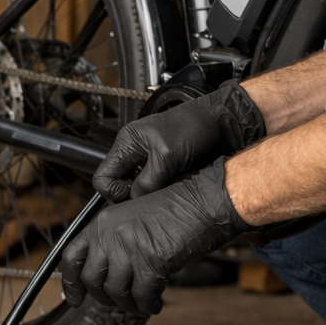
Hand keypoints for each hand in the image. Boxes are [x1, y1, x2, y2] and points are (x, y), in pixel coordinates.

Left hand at [62, 158, 253, 314]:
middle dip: (105, 299)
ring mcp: (129, 247)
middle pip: (92, 280)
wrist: (206, 201)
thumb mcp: (134, 221)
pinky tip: (157, 304)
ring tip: (143, 305)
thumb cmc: (177, 211)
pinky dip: (149, 305)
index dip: (71, 283)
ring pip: (117, 292)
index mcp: (102, 222)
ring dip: (130, 305)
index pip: (72, 257)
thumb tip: (105, 277)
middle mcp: (110, 233)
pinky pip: (143, 296)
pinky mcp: (152, 260)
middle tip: (122, 303)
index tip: (74, 300)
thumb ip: (115, 244)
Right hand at [93, 80, 265, 200]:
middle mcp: (135, 153)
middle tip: (151, 196)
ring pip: (138, 190)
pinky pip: (155, 189)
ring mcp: (150, 163)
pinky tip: (175, 187)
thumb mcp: (166, 155)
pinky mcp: (165, 171)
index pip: (102, 177)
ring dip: (150, 195)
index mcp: (127, 143)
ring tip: (167, 189)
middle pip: (119, 186)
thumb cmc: (195, 125)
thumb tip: (136, 201)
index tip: (132, 194)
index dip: (114, 191)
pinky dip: (162, 193)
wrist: (223, 123)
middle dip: (132, 195)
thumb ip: (147, 181)